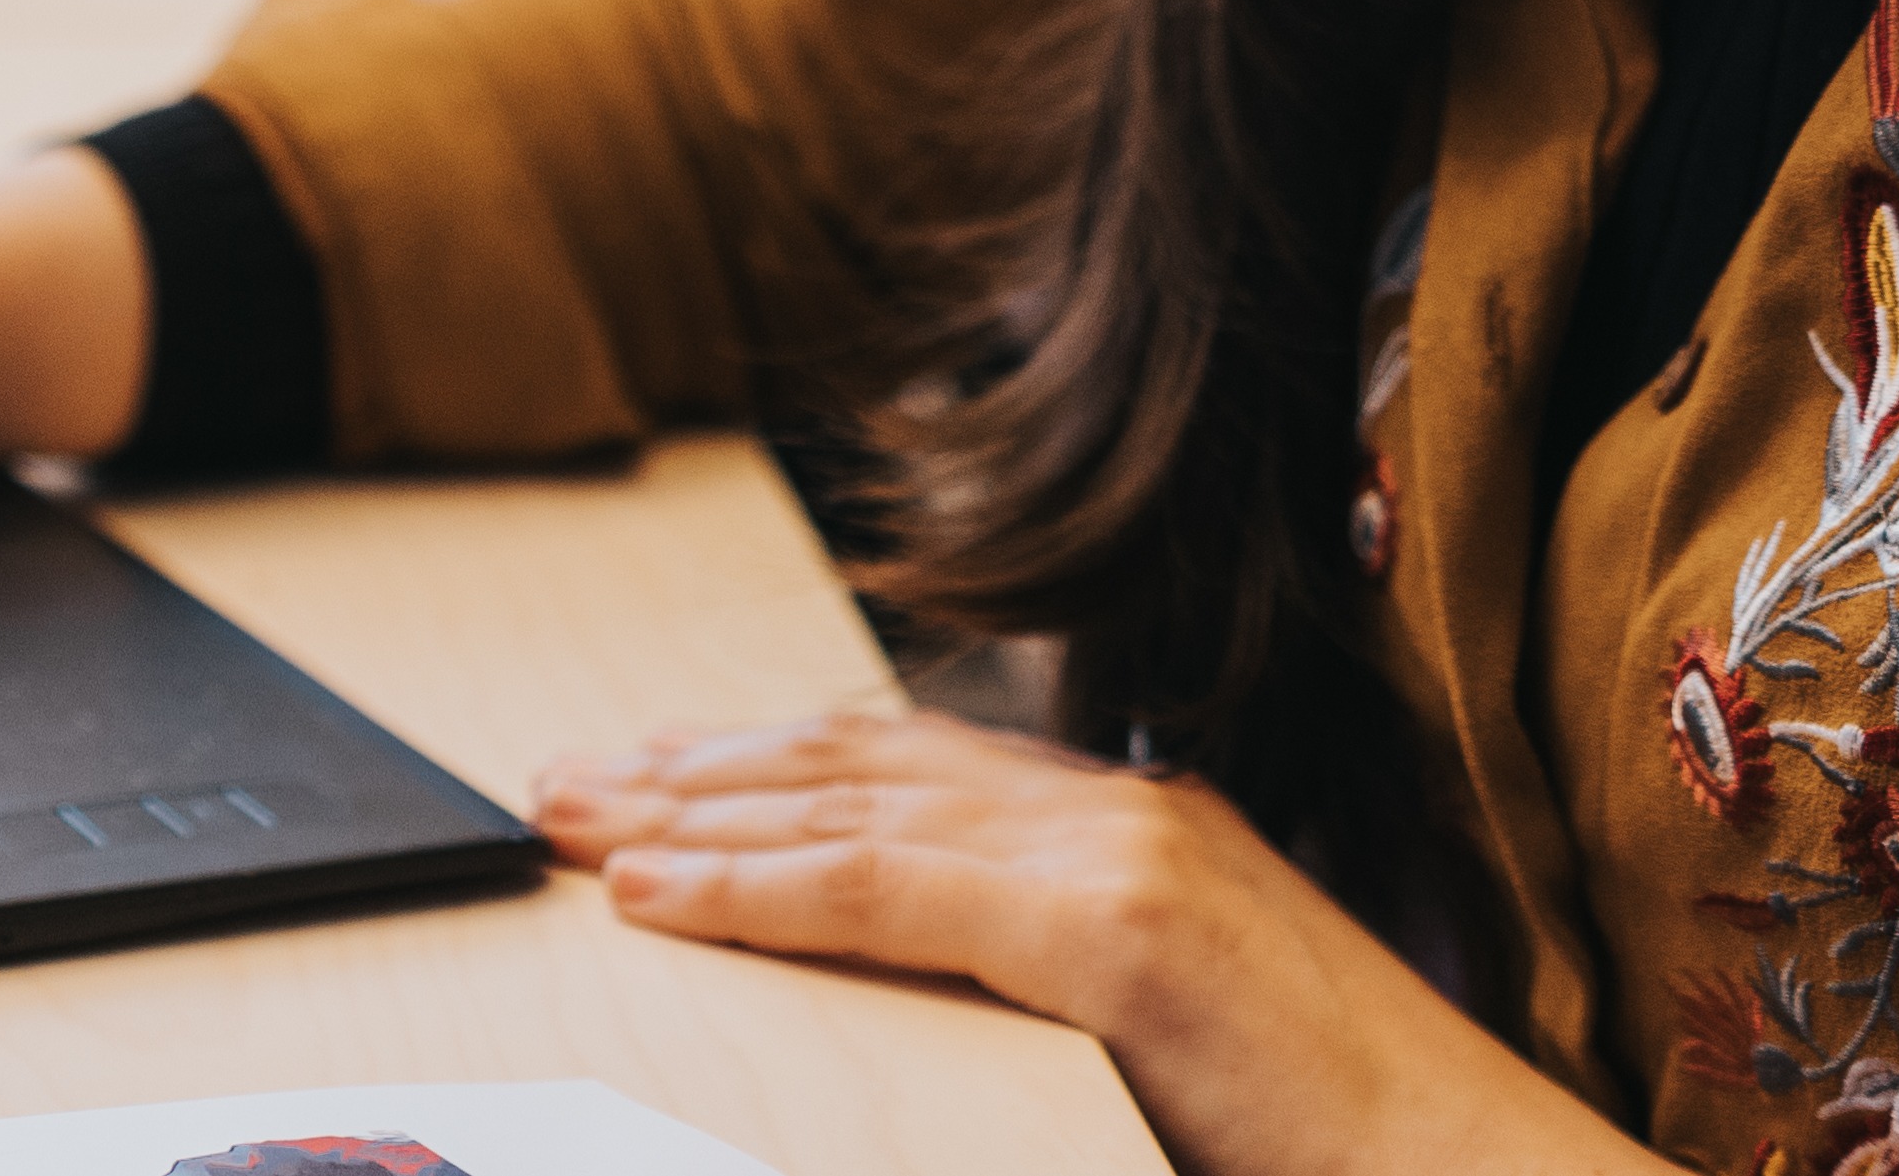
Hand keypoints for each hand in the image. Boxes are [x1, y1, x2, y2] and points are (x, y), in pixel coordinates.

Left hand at [532, 710, 1655, 1174]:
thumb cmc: (1339, 1147)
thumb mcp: (1162, 1043)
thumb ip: (1047, 989)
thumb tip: (916, 1005)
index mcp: (1142, 834)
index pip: (910, 766)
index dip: (762, 767)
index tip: (641, 785)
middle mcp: (1129, 815)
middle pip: (861, 761)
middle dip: (696, 768)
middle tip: (559, 783)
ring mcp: (1132, 858)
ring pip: (857, 808)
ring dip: (693, 813)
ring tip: (570, 821)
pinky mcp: (1130, 932)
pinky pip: (898, 893)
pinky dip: (765, 885)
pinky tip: (664, 892)